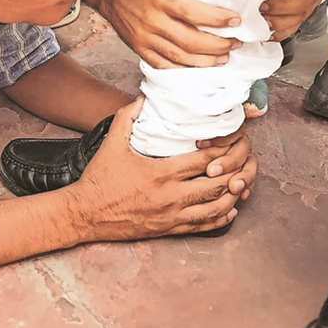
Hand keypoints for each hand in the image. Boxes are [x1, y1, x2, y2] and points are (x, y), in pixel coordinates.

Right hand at [67, 98, 256, 239]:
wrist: (84, 214)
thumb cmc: (100, 178)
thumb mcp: (113, 142)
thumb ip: (129, 116)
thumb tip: (145, 97)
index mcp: (161, 172)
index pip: (206, 159)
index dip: (224, 148)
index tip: (232, 140)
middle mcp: (171, 196)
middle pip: (218, 184)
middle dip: (235, 171)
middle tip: (243, 160)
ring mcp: (171, 216)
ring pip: (216, 208)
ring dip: (232, 196)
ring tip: (240, 183)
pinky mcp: (168, 230)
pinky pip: (202, 227)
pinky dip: (221, 218)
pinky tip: (230, 210)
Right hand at [90, 0, 240, 67]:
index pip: (193, 13)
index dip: (217, 19)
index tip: (235, 21)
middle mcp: (153, 20)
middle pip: (190, 41)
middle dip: (217, 45)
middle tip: (235, 43)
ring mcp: (145, 38)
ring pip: (180, 57)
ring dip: (206, 61)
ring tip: (224, 57)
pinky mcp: (140, 50)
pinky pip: (165, 65)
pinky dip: (185, 68)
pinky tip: (201, 66)